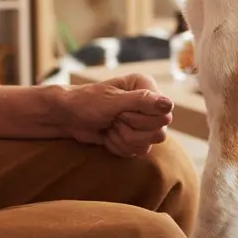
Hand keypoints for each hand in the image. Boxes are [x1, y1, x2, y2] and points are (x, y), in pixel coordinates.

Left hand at [58, 74, 173, 157]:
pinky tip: (109, 136)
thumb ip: (142, 101)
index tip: (120, 112)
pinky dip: (120, 147)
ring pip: (149, 143)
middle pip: (159, 131)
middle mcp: (149, 102)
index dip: (141, 119)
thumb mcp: (112, 100)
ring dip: (124, 140)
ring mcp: (143, 120)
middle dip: (130, 131)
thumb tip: (169, 104)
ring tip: (109, 127)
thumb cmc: (86, 103)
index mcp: (146, 86)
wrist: (68, 117)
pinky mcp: (136, 135)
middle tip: (113, 120)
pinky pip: (139, 151)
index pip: (164, 114)